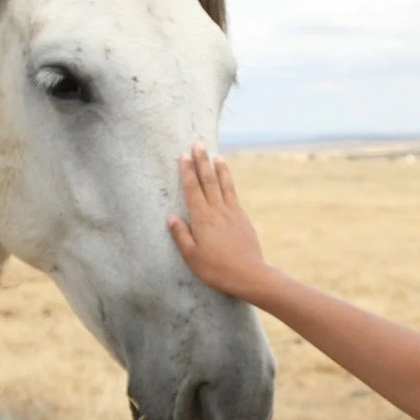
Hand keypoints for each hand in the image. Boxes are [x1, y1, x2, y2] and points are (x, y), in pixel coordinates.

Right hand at [169, 146, 278, 303]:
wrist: (249, 274)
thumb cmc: (216, 269)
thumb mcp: (191, 256)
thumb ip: (181, 234)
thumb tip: (171, 216)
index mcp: (202, 218)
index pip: (192, 189)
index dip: (187, 171)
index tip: (183, 156)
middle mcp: (218, 210)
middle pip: (208, 180)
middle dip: (202, 161)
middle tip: (197, 145)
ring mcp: (233, 213)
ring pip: (224, 184)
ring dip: (219, 168)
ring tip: (216, 155)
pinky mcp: (243, 219)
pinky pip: (233, 195)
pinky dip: (229, 183)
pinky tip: (227, 180)